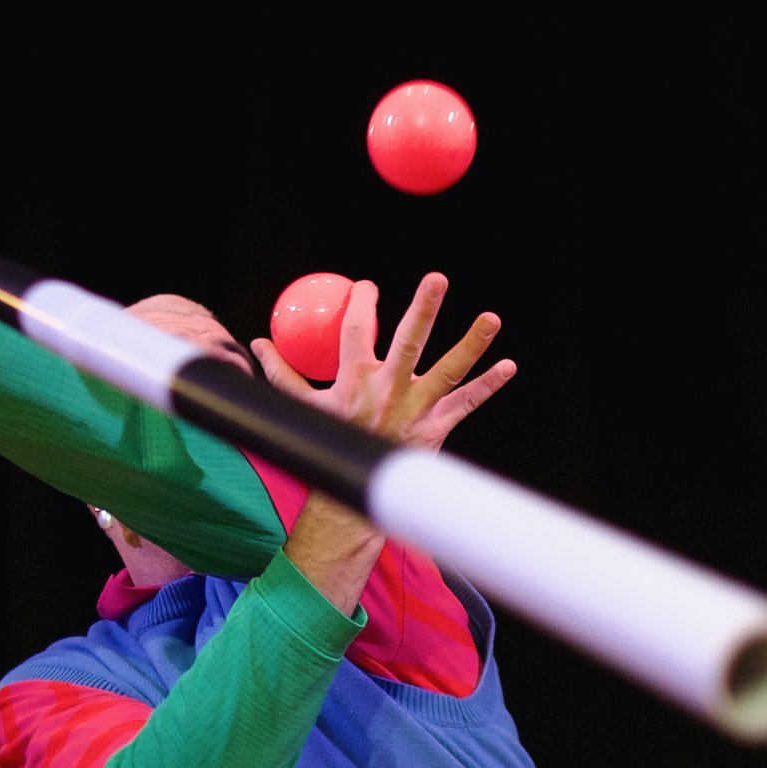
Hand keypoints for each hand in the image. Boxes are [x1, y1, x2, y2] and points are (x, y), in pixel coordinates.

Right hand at [251, 272, 516, 455]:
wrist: (355, 490)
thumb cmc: (332, 442)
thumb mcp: (303, 408)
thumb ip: (281, 372)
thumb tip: (257, 343)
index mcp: (355, 379)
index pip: (356, 328)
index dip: (362, 302)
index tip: (368, 286)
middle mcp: (389, 389)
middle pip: (409, 339)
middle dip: (424, 306)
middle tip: (437, 277)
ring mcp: (417, 408)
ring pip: (448, 369)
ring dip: (472, 343)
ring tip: (491, 317)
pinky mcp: (437, 427)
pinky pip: (466, 402)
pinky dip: (488, 385)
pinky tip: (508, 365)